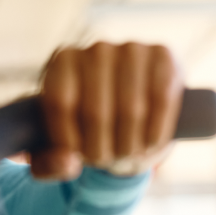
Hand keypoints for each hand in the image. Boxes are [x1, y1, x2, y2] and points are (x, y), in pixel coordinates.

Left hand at [33, 42, 182, 180]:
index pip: (60, 104)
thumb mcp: (62, 146)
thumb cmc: (89, 128)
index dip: (69, 139)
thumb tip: (68, 164)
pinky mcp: (164, 56)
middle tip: (105, 161)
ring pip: (131, 110)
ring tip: (126, 154)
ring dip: (129, 144)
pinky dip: (156, 132)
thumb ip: (51, 163)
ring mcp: (132, 49)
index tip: (76, 158)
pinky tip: (149, 143)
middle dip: (101, 148)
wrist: (133, 111)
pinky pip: (161, 102)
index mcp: (62, 62)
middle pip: (96, 111)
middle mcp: (96, 50)